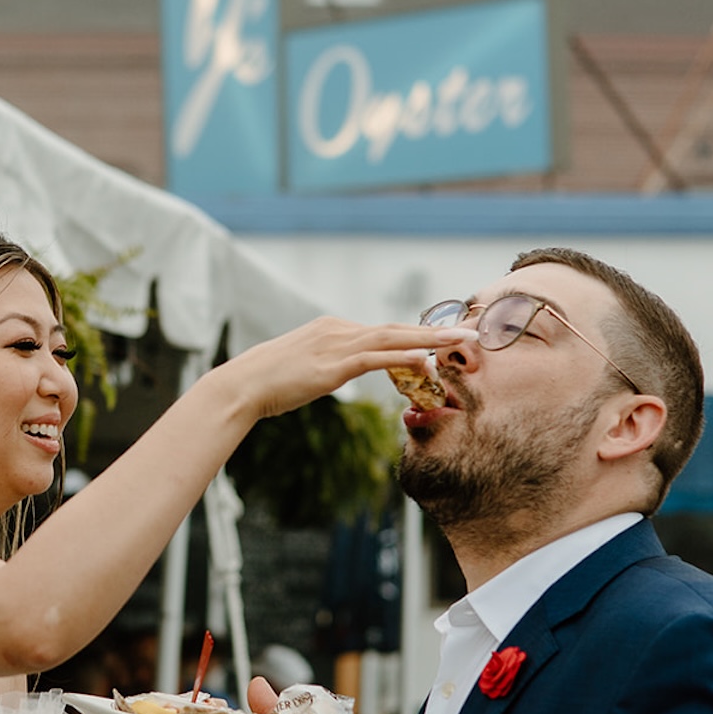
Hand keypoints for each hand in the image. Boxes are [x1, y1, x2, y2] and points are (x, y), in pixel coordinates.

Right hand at [223, 315, 467, 424]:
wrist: (242, 385)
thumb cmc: (268, 383)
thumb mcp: (304, 369)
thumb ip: (328, 365)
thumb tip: (339, 371)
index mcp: (333, 329)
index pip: (383, 331)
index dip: (416, 335)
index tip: (444, 338)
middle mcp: (338, 330)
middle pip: (395, 328)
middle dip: (435, 332)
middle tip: (469, 333)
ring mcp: (335, 345)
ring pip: (392, 338)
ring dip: (430, 339)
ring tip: (461, 340)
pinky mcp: (332, 365)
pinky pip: (375, 358)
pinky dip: (402, 355)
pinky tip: (425, 357)